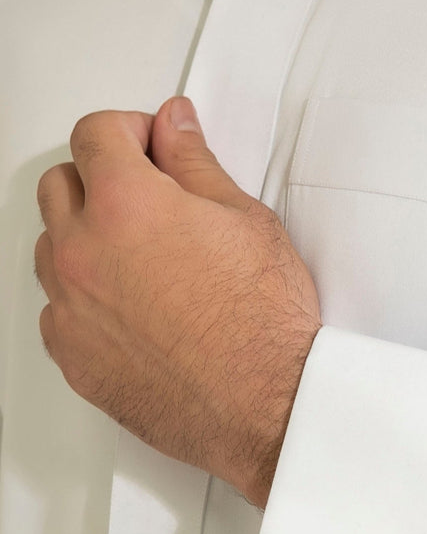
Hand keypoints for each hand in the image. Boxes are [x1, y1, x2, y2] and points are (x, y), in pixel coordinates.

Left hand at [35, 98, 321, 508]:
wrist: (267, 405)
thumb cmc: (264, 323)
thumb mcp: (244, 219)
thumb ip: (194, 163)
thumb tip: (173, 128)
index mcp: (125, 204)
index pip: (93, 133)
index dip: (127, 131)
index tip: (147, 147)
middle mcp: (84, 251)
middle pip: (59, 185)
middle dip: (98, 180)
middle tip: (146, 199)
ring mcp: (70, 306)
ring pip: (51, 247)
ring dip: (84, 239)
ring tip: (140, 260)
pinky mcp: (72, 356)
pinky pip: (56, 309)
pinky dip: (83, 300)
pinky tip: (131, 308)